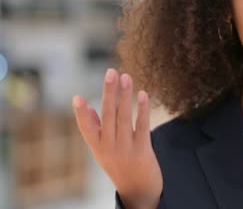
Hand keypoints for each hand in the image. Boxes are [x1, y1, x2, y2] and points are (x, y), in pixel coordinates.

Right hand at [72, 69, 162, 208]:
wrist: (139, 192)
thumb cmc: (120, 166)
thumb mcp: (103, 152)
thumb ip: (96, 130)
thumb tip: (87, 109)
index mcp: (98, 147)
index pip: (86, 128)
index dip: (81, 113)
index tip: (78, 97)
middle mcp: (109, 147)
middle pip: (108, 115)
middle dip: (109, 92)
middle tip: (111, 72)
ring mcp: (126, 149)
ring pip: (124, 117)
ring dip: (125, 95)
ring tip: (126, 77)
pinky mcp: (142, 150)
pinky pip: (142, 126)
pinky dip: (142, 109)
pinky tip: (143, 95)